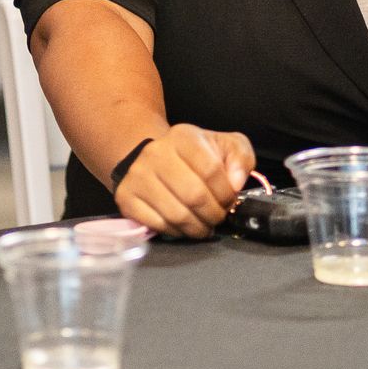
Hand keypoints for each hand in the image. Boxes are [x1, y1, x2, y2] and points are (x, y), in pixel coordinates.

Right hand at [114, 124, 253, 238]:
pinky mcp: (126, 197)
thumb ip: (240, 159)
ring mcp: (137, 176)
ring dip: (197, 227)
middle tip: (217, 217)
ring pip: (176, 215)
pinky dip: (176, 231)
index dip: (226, 193)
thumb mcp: (225, 147)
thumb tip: (235, 183)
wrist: (155, 160)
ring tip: (203, 225)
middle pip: (194, 196)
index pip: (212, 171)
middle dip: (213, 214)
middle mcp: (156, 152)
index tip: (228, 200)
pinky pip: (158, 224)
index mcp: (183, 137)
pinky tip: (183, 226)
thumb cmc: (196, 157)